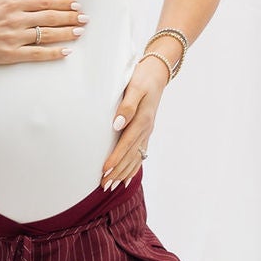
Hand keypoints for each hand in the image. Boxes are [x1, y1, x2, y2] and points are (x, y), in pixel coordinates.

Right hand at [0, 0, 85, 67]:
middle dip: (70, 17)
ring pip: (47, 34)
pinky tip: (66, 52)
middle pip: (51, 17)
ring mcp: (15, 37)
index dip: (64, 3)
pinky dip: (53, 53)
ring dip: (66, 33)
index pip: (46, 2)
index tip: (76, 4)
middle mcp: (17, 19)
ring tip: (80, 31)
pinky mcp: (11, 54)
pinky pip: (37, 53)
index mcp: (13, 2)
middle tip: (85, 18)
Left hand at [102, 56, 167, 188]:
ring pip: (136, 158)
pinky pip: (140, 154)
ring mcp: (147, 132)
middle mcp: (146, 129)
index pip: (126, 144)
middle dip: (117, 172)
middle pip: (131, 156)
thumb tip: (117, 124)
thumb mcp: (135, 87)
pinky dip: (133, 167)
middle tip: (103, 186)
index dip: (115, 159)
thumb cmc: (143, 78)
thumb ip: (127, 105)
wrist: (157, 73)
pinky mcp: (146, 132)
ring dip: (124, 173)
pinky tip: (127, 177)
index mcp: (142, 120)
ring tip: (111, 186)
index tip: (105, 171)